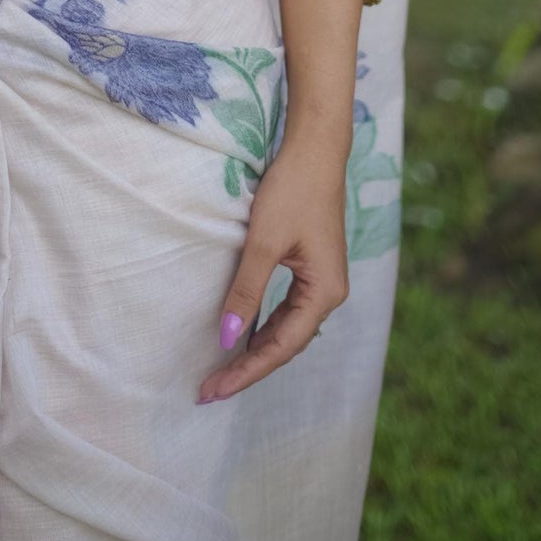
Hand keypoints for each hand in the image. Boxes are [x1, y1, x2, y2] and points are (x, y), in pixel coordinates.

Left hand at [198, 135, 347, 402]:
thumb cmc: (292, 191)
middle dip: (249, 367)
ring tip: (223, 372)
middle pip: (286, 344)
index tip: (213, 391)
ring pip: (287, 329)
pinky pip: (287, 309)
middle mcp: (330, 294)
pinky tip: (244, 335)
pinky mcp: (312, 268)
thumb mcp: (264, 242)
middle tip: (209, 390)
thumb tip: (228, 337)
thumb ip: (246, 291)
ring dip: (256, 350)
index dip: (246, 372)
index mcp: (325, 294)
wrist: (315, 150)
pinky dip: (265, 326)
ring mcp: (322, 282)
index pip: (281, 347)